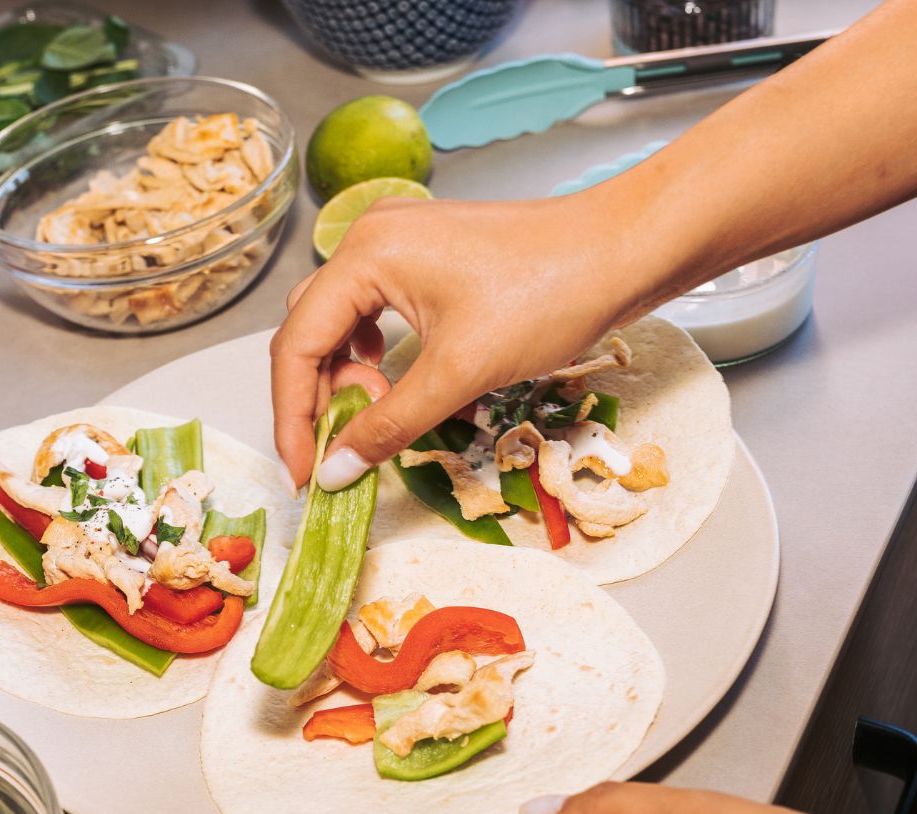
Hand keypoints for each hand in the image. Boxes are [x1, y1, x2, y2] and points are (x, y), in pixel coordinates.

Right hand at [269, 192, 662, 489]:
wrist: (624, 252)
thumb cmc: (550, 295)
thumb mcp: (460, 373)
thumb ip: (388, 424)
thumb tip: (334, 470)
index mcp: (367, 255)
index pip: (296, 345)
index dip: (293, 417)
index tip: (304, 473)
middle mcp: (373, 239)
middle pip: (311, 331)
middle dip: (319, 398)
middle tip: (341, 451)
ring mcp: (401, 243)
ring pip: (342, 322)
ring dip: (349, 377)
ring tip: (378, 413)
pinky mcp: (430, 257)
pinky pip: (377, 310)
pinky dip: (377, 353)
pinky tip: (397, 379)